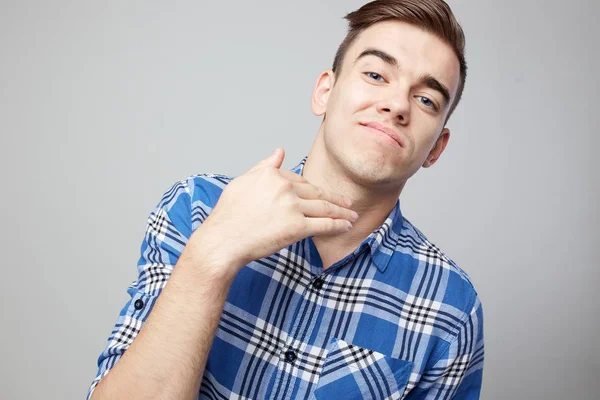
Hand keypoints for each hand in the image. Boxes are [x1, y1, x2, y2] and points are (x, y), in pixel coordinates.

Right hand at [190, 148, 357, 273]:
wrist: (222, 240)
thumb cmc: (228, 215)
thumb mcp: (243, 182)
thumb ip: (264, 166)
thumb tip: (279, 151)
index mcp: (273, 175)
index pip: (300, 181)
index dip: (312, 191)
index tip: (322, 196)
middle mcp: (285, 188)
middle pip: (316, 193)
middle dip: (335, 199)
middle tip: (347, 203)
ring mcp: (292, 208)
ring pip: (325, 208)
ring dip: (342, 212)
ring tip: (352, 215)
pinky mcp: (297, 228)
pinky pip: (324, 225)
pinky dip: (339, 225)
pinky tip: (347, 226)